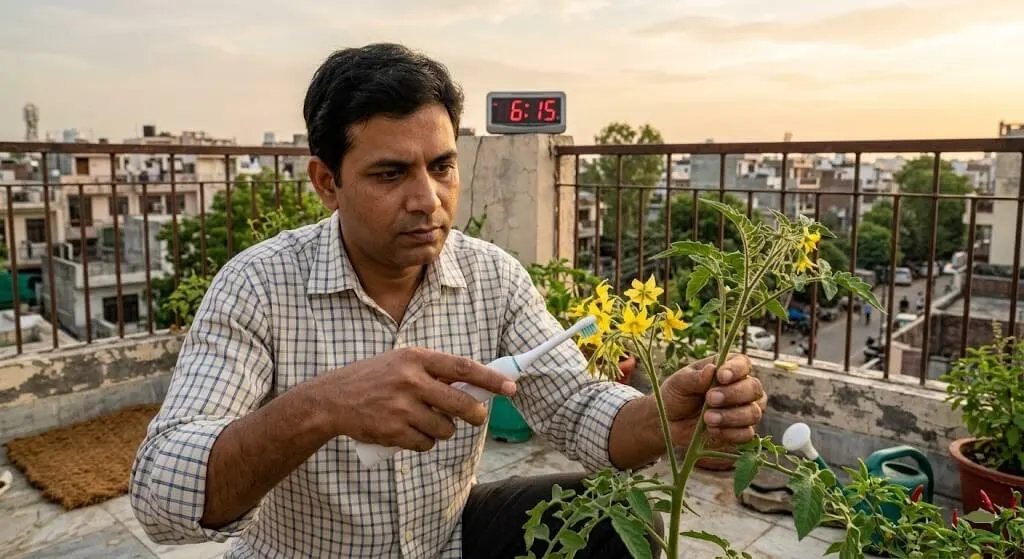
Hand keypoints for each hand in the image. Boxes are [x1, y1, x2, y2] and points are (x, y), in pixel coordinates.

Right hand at [313, 347, 516, 451]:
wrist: (331, 400)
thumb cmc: (373, 379)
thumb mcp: (401, 363)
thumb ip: (433, 372)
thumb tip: (474, 387)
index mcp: (416, 358)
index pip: (463, 368)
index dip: (491, 379)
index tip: (511, 388)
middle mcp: (411, 381)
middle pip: (461, 404)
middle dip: (476, 415)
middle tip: (478, 417)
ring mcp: (402, 408)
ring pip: (445, 429)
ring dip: (443, 430)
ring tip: (426, 421)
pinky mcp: (394, 431)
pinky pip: (426, 444)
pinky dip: (424, 442)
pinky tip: (409, 432)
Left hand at [661, 354, 765, 444]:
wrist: (669, 422)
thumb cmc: (676, 395)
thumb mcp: (679, 383)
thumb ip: (694, 377)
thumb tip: (711, 369)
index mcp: (727, 369)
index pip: (743, 364)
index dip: (737, 370)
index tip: (721, 376)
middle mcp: (741, 388)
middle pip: (754, 388)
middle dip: (734, 394)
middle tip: (710, 399)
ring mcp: (744, 410)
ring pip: (753, 412)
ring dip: (731, 416)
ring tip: (707, 418)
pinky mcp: (740, 431)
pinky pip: (746, 434)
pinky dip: (730, 433)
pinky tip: (711, 430)